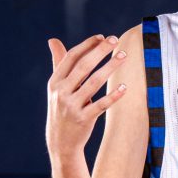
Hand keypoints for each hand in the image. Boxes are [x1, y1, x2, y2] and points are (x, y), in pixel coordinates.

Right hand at [45, 34, 122, 160]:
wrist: (60, 141)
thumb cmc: (61, 107)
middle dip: (100, 51)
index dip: (87, 45)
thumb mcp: (56, 86)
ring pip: (94, 82)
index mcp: (55, 81)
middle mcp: (61, 92)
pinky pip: (101, 105)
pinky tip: (125, 87)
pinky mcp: (83, 119)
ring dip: (110, 67)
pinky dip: (113, 96)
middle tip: (115, 40)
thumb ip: (58, 62)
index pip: (72, 58)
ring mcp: (72, 106)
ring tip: (123, 56)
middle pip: (83, 66)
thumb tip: (52, 40)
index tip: (102, 37)